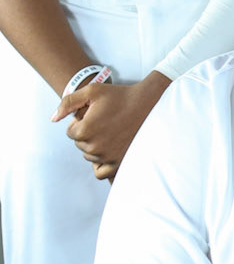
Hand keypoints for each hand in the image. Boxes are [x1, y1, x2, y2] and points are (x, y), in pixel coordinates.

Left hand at [54, 73, 170, 180]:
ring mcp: (108, 157)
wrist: (149, 104)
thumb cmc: (120, 95)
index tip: (94, 115)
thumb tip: (53, 119)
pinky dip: (100, 164)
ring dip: (95, 147)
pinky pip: (100, 172)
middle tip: (104, 122)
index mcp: (85, 130)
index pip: (71, 132)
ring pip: (90, 157)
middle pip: (80, 145)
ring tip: (110, 132)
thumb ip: (68, 103)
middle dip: (88, 134)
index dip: (81, 122)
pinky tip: (108, 151)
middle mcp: (95, 146)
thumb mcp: (92, 91)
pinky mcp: (120, 163)